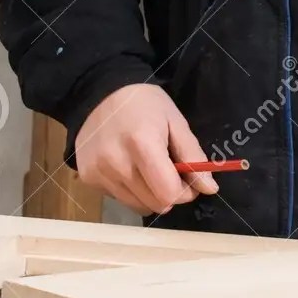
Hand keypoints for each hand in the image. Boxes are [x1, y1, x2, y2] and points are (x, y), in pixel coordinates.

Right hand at [74, 83, 219, 214]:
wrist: (100, 92)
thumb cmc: (144, 103)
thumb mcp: (175, 121)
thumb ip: (192, 155)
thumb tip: (210, 188)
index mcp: (142, 144)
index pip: (169, 193)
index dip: (185, 191)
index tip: (188, 179)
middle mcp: (117, 163)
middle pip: (155, 204)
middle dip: (170, 194)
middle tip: (170, 173)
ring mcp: (98, 173)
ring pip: (138, 206)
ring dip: (151, 194)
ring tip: (148, 169)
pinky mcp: (88, 178)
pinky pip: (120, 199)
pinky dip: (132, 191)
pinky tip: (129, 168)